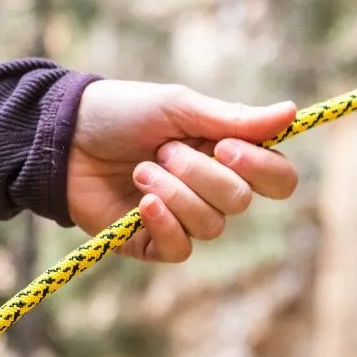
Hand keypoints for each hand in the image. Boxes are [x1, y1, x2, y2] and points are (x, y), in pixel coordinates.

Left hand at [66, 81, 299, 261]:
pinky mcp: (152, 242)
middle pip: (241, 202)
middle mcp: (212, 190)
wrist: (65, 137)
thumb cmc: (123, 114)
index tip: (227, 147)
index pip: (277, 179)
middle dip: (201, 174)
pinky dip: (165, 224)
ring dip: (175, 193)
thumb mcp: (178, 107)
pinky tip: (142, 204)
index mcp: (227, 155)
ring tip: (140, 169)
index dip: (261, 169)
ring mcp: (183, 218)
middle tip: (165, 150)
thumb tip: (291, 112)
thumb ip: (233, 118)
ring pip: (211, 226)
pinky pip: (180, 248)